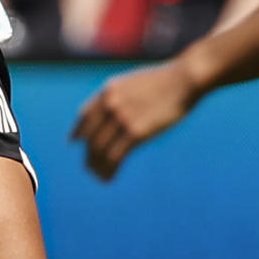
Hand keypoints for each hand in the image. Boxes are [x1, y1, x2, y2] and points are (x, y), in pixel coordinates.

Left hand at [71, 59, 198, 181]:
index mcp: (108, 90)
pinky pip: (115, 156)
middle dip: (89, 154)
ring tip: (99, 176)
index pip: (84, 115)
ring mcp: (122, 118)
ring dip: (97, 166)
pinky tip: (109, 178)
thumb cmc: (165, 80)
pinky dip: (110, 170)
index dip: (78, 131)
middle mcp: (110, 104)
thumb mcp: (135, 82)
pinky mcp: (136, 133)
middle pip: (91, 136)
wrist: (184, 80)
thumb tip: (114, 109)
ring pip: (100, 150)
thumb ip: (120, 95)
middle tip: (89, 167)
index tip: (74, 142)